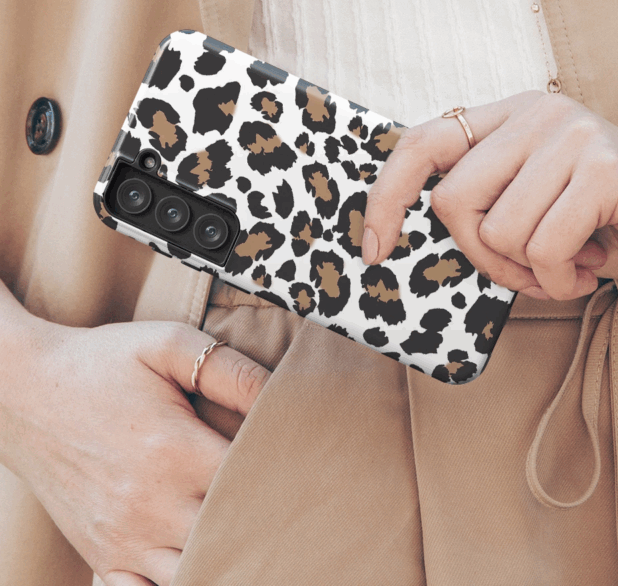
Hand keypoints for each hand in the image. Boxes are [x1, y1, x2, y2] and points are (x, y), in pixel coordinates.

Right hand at [0, 310, 268, 585]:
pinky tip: (198, 558)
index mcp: (176, 453)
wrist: (22, 390)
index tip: (301, 462)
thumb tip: (281, 393)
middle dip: (263, 518)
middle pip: (232, 534)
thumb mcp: (167, 343)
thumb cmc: (102, 363)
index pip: (255, 483)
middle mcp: (152, 507)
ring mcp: (124, 540)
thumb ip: (229, 370)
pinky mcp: (102, 555)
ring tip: (245, 526)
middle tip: (282, 498)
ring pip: (195, 574)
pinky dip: (177, 583)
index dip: (285, 475)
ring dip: (225, 554)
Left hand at [363, 90, 617, 300]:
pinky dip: (560, 278)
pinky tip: (591, 265)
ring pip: (498, 232)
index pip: (422, 143)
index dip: (387, 195)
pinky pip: (544, 247)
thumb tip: (399, 234)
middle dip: (483, 258)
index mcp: (510, 116)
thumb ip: (482, 205)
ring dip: (529, 272)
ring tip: (569, 262)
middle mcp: (536, 113)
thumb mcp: (531, 207)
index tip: (376, 248)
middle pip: (453, 203)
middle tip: (527, 269)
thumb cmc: (607, 223)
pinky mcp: (604, 167)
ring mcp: (572, 134)